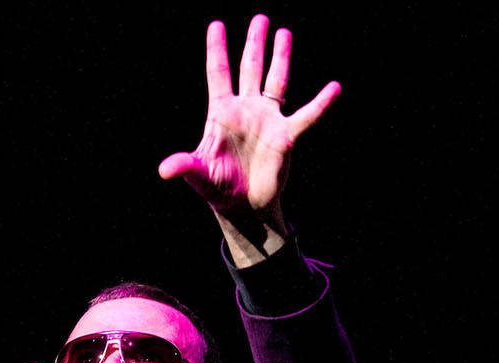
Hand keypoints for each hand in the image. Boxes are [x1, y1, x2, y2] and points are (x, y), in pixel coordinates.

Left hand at [157, 15, 339, 260]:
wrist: (243, 207)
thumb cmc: (218, 188)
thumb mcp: (199, 175)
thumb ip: (185, 166)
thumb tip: (165, 170)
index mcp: (221, 113)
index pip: (218, 74)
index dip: (217, 50)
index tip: (216, 25)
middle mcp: (246, 110)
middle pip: (250, 68)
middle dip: (254, 43)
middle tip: (260, 18)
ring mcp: (267, 120)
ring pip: (276, 81)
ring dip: (280, 57)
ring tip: (284, 32)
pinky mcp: (286, 136)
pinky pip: (307, 115)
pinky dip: (321, 103)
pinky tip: (334, 87)